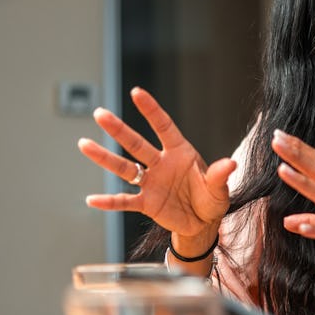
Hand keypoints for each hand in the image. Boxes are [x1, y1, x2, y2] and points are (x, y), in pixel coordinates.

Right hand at [77, 87, 235, 246]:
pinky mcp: (145, 203)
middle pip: (136, 143)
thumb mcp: (219, 188)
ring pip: (124, 168)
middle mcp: (161, 163)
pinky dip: (109, 202)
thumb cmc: (212, 199)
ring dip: (105, 157)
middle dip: (118, 129)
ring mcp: (151, 183)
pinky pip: (124, 201)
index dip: (151, 110)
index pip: (163, 127)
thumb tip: (231, 164)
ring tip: (84, 144)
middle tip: (99, 113)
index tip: (136, 92)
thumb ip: (220, 176)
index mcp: (180, 153)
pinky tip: (91, 199)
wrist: (203, 223)